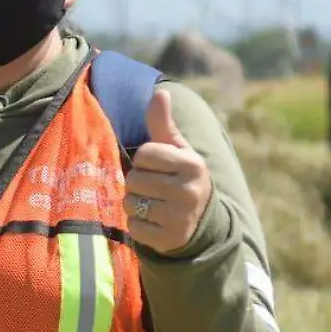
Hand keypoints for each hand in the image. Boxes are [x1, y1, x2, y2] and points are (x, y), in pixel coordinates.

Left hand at [123, 90, 212, 254]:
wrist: (200, 221)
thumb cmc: (181, 176)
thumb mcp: (177, 150)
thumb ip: (163, 124)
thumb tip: (160, 91)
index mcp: (192, 164)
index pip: (145, 154)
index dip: (145, 160)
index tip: (158, 166)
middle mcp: (188, 191)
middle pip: (134, 179)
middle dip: (138, 182)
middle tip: (154, 187)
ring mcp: (179, 217)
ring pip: (130, 203)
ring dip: (134, 204)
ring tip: (152, 204)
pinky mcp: (167, 239)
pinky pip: (133, 227)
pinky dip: (137, 225)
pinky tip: (153, 222)